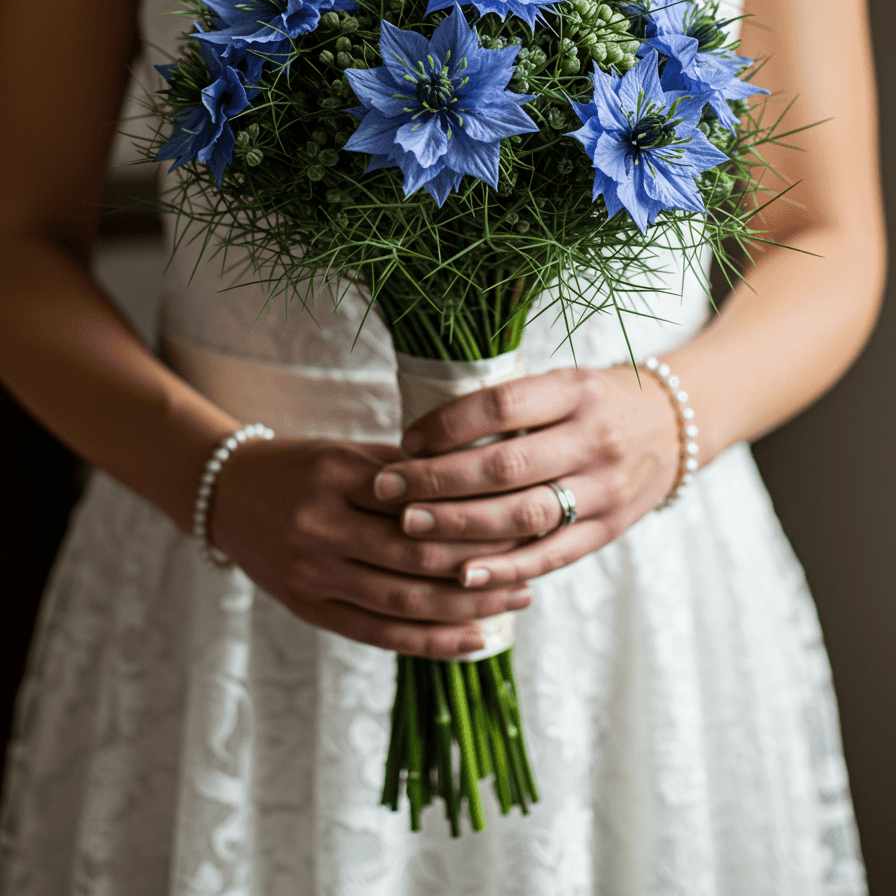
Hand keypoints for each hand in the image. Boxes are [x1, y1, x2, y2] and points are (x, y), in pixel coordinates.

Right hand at [210, 435, 531, 656]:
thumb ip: (405, 471)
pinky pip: (379, 633)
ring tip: (517, 600)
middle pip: (418, 555)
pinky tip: (473, 639)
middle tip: (534, 562)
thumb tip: (481, 482)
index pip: (420, 502)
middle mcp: (320, 528)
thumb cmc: (300, 467)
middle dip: (482, 563)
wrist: (226, 495)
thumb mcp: (347, 453)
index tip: (522, 513)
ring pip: (404, 601)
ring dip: (468, 606)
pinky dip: (430, 641)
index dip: (475, 513)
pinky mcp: (309, 610)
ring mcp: (312, 575)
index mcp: (334, 476)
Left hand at [373, 367, 679, 589]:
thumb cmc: (598, 402)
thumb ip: (508, 405)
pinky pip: (553, 554)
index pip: (503, 405)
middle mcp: (594, 439)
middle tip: (388, 489)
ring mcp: (605, 489)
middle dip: (439, 481)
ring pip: (524, 515)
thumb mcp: (563, 382)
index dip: (449, 424)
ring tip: (410, 528)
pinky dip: (506, 568)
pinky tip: (462, 574)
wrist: (677, 426)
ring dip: (461, 526)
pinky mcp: (608, 529)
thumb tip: (425, 433)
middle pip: (506, 466)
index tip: (407, 439)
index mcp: (577, 391)